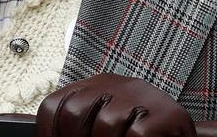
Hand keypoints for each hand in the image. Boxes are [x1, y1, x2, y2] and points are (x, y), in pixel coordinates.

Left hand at [34, 74, 216, 136]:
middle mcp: (117, 84)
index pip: (56, 104)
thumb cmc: (143, 134)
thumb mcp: (107, 126)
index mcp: (96, 86)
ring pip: (107, 126)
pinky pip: (137, 135)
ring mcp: (143, 96)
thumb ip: (82, 127)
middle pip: (76, 113)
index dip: (49, 132)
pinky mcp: (167, 114)